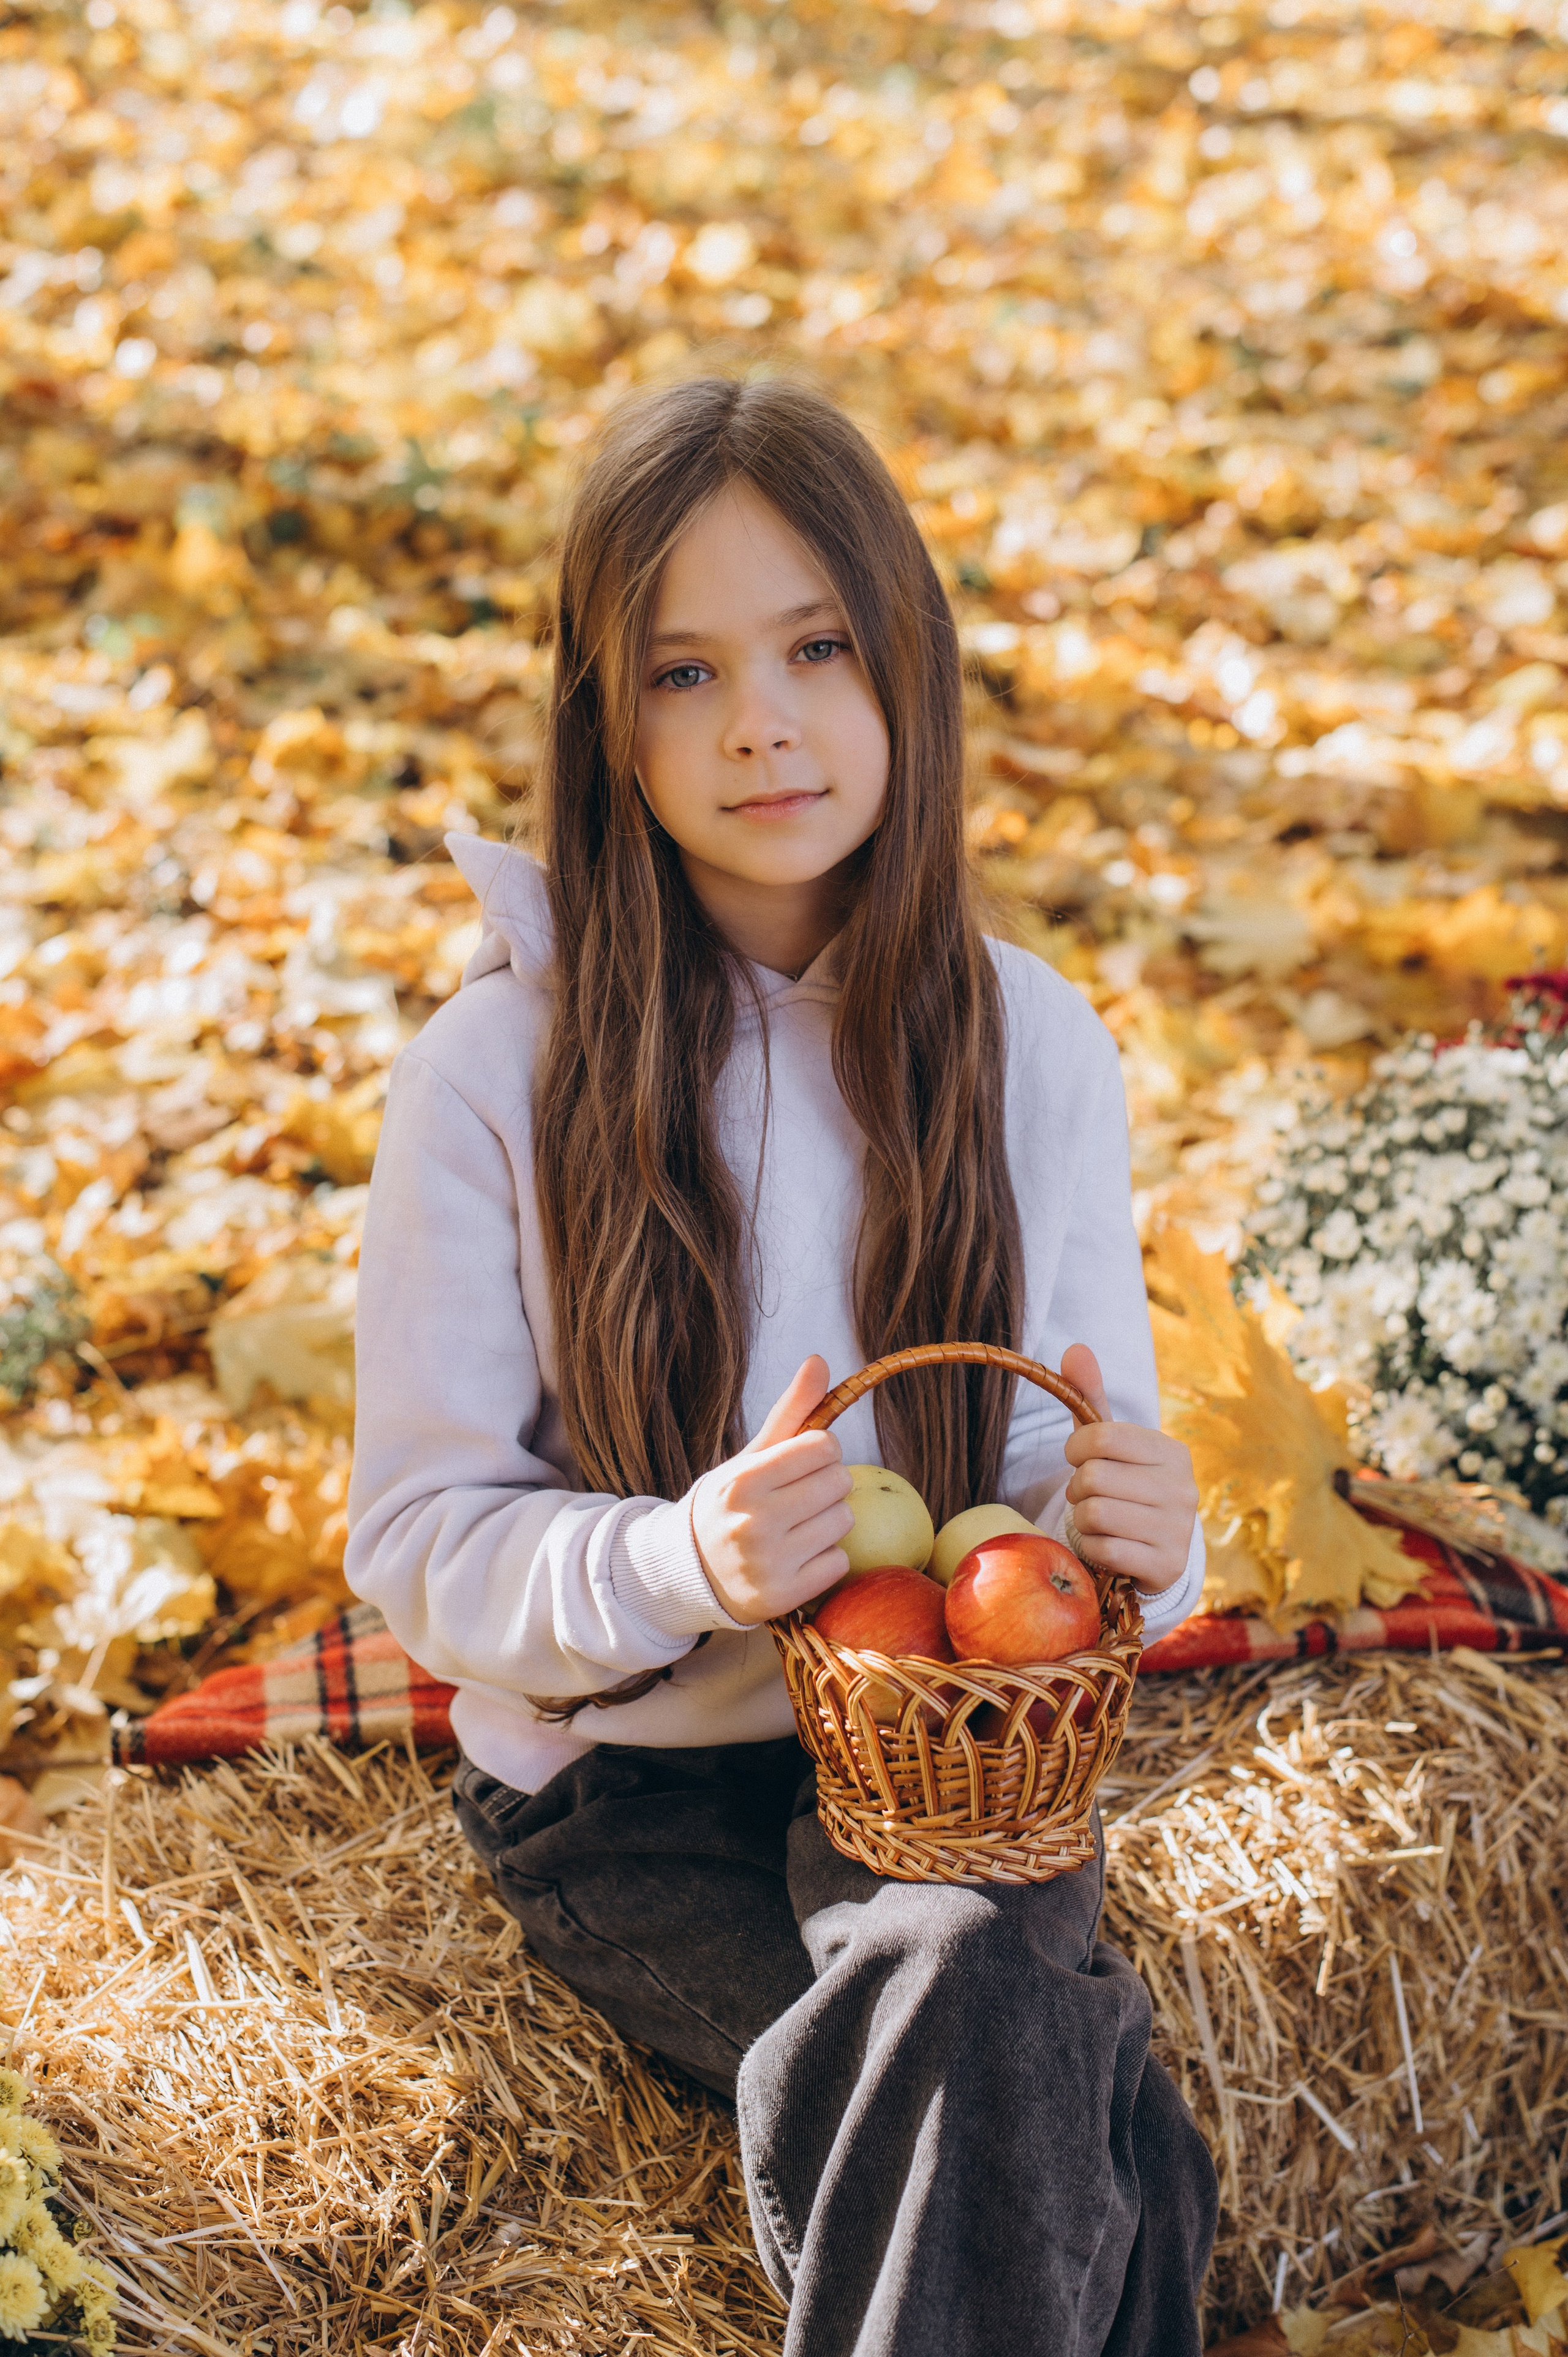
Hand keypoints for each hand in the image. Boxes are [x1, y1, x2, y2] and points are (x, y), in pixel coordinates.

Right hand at [690, 1356, 853, 1625]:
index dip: (820, 1452)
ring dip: (829, 1521)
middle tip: (799, 1498)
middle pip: (839, 1483)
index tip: (801, 1465)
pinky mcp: (782, 1597)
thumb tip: (820, 1360)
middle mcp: (753, 1522)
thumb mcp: (752, 1456)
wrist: (691, 1569)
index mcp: (744, 1479)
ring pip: (844, 1522)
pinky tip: (797, 1557)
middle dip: (828, 1485)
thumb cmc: (732, 1503)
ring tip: (797, 1527)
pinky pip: (839, 1563)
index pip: (823, 1446)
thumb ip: (791, 1410)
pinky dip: (825, 1559)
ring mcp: (768, 1563)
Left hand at [1060, 1344, 1197, 1595]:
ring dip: (1082, 1520)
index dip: (1075, 1449)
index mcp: (1172, 1451)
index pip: (1102, 1436)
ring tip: (1097, 1520)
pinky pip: (1103, 1549)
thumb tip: (1075, 1347)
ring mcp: (1179, 1529)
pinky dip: (1091, 1549)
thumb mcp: (1109, 1443)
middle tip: (1088, 1496)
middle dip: (1077, 1488)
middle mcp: (1183, 1488)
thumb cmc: (1124, 1488)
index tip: (1078, 1459)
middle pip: (1094, 1477)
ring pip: (1095, 1514)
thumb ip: (1090, 1396)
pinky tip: (1105, 1546)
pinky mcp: (1167, 1566)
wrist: (1153, 1553)